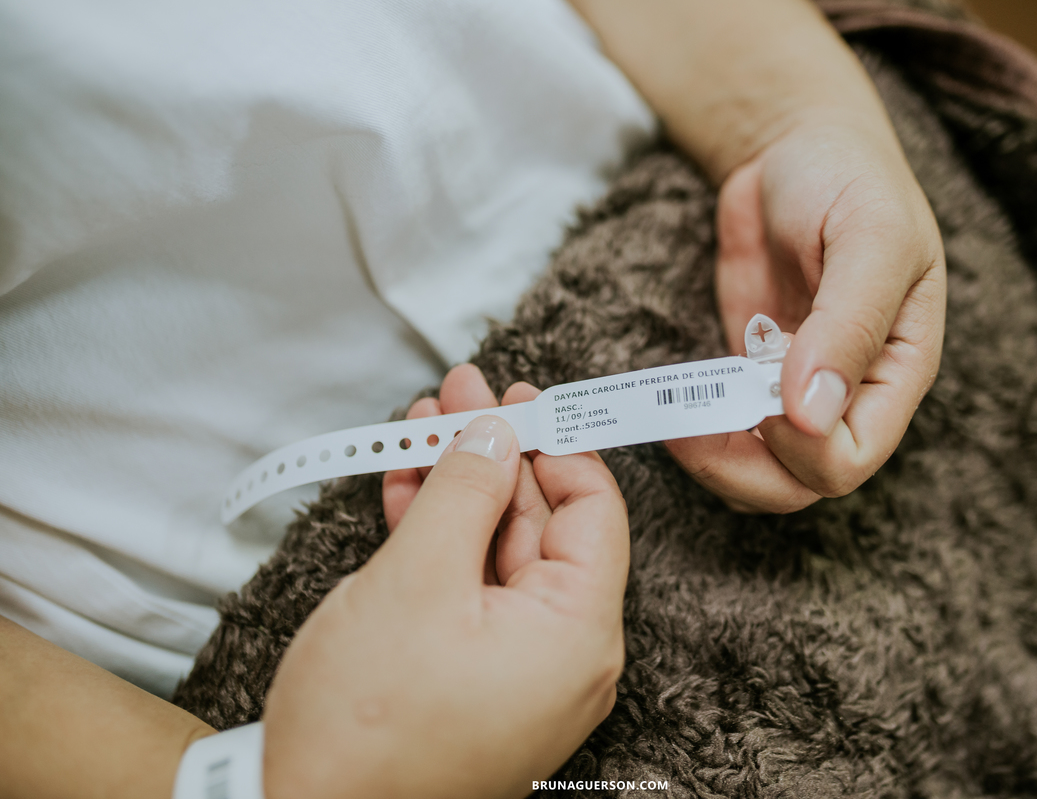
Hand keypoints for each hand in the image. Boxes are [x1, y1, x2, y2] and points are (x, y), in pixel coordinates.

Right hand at [262, 365, 628, 798]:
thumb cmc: (366, 718)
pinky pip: (469, 590)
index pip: (594, 512)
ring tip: (422, 422)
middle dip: (495, 452)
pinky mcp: (473, 677)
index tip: (518, 397)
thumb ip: (466, 490)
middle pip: (541, 526)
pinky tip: (407, 483)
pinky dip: (439, 537)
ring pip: (496, 551)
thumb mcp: (417, 577)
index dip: (556, 444)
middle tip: (458, 394)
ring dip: (459, 486)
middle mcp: (562, 654)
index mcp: (577, 634)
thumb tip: (498, 431)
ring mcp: (517, 669)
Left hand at [667, 118, 946, 511]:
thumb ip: (849, 323)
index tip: (760, 394)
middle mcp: (851, 395)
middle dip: (742, 466)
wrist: (795, 148)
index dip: (802, 448)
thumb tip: (811, 416)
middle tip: (690, 421)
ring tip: (673, 411)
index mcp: (897, 370)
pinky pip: (724, 435)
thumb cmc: (849, 178)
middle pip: (801, 483)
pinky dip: (694, 430)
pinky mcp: (748, 378)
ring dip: (710, 458)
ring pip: (758, 474)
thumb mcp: (869, 235)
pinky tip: (671, 397)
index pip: (854, 459)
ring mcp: (795, 391)